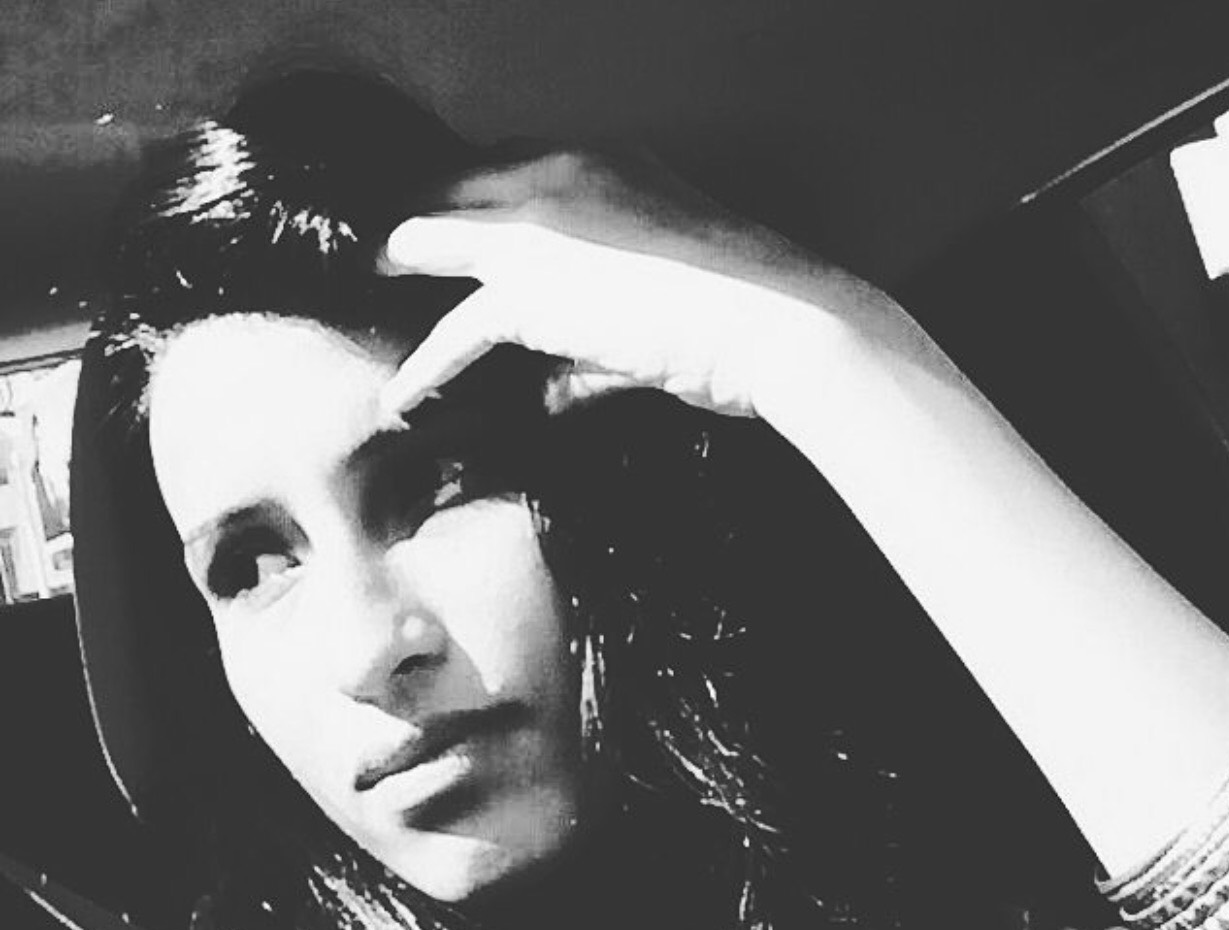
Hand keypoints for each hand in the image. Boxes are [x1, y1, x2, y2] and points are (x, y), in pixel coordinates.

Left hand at [376, 149, 839, 418]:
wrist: (780, 320)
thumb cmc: (747, 308)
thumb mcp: (666, 292)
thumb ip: (598, 332)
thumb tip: (552, 388)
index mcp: (602, 159)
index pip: (507, 168)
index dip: (471, 202)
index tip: (451, 233)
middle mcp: (559, 177)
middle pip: (456, 187)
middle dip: (421, 222)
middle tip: (387, 254)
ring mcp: (538, 230)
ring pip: (434, 239)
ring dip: (398, 266)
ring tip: (373, 294)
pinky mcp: (528, 293)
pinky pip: (455, 330)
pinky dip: (425, 368)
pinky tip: (402, 395)